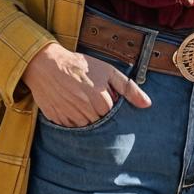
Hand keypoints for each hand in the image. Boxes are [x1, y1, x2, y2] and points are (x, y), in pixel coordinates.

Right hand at [22, 42, 151, 126]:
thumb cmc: (79, 65)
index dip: (109, 105)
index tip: (102, 95)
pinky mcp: (57, 121)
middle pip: (100, 123)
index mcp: (101, 101)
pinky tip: (69, 105)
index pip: (113, 116)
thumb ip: (129, 88)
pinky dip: (71, 120)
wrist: (46, 63)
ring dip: (85, 118)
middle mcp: (86, 112)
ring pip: (85, 128)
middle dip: (98, 114)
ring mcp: (71, 118)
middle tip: (89, 97)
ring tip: (78, 100)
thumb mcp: (108, 71)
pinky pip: (70, 129)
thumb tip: (147, 104)